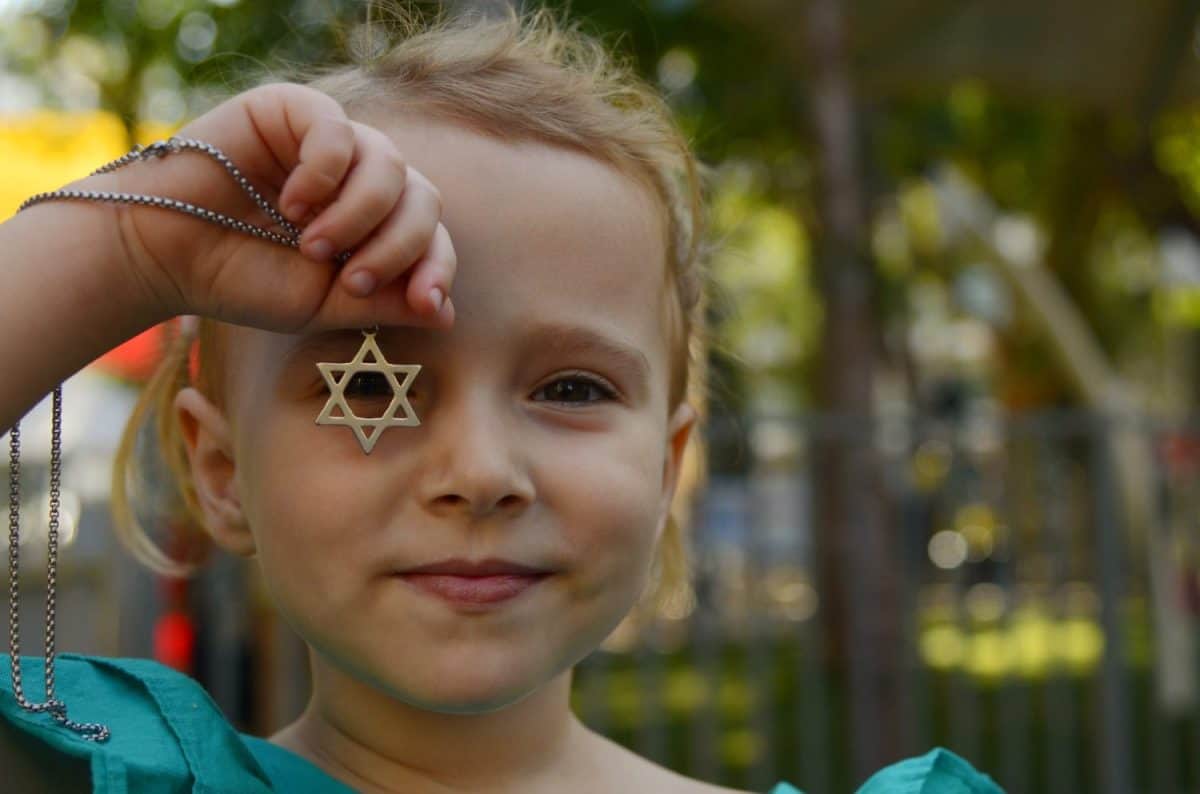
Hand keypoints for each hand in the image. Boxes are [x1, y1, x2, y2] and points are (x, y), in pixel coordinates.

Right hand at [85, 82, 455, 332]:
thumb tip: (447, 313)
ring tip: (311, 246)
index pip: (432, 236)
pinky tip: (291, 205)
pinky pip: (339, 131)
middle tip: (349, 278)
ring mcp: (331, 143)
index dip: (437, 267)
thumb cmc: (241, 280)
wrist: (165, 256)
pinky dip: (323, 174)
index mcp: (373, 224)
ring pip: (390, 163)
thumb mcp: (323, 304)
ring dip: (360, 215)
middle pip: (424, 198)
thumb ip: (384, 302)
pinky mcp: (293, 110)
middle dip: (398, 246)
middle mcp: (359, 179)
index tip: (423, 302)